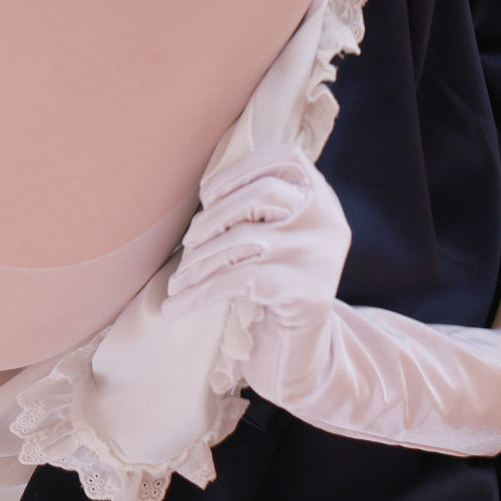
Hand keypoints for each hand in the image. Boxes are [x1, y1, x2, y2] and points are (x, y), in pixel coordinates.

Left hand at [163, 145, 349, 324]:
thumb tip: (207, 192)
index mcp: (321, 199)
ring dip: (197, 262)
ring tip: (176, 281)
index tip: (207, 193)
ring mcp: (316, 255)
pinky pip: (234, 280)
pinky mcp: (300, 290)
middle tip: (189, 240)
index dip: (242, 168)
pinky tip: (174, 308)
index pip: (288, 158)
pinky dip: (197, 294)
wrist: (299, 342)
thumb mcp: (282, 234)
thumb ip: (261, 205)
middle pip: (263, 193)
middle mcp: (325, 221)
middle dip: (215, 215)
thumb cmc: (277, 278)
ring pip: (241, 239)